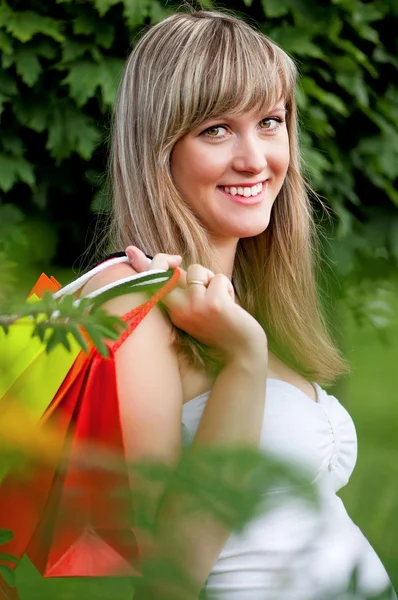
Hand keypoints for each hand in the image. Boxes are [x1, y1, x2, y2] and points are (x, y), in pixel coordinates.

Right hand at [125, 246, 266, 363]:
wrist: (242, 353)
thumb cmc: (219, 326)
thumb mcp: (192, 306)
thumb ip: (175, 286)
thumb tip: (150, 261)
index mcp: (169, 311)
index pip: (149, 280)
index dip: (151, 261)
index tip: (172, 259)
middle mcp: (177, 310)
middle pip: (161, 270)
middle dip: (167, 260)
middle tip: (186, 270)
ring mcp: (194, 307)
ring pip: (197, 270)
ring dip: (211, 280)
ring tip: (218, 299)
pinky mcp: (214, 304)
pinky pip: (219, 278)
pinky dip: (227, 287)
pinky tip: (231, 306)